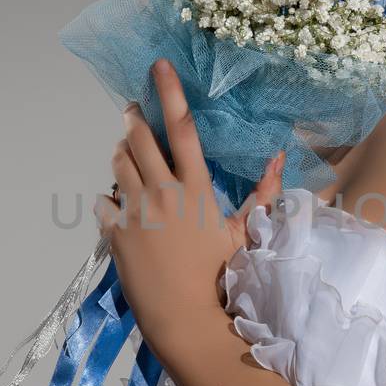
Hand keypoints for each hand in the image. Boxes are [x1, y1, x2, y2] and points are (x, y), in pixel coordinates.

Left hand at [95, 58, 284, 362]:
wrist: (185, 319)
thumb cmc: (220, 276)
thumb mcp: (245, 233)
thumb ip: (263, 192)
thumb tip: (279, 156)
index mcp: (195, 189)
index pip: (181, 129)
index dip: (170, 92)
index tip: (158, 66)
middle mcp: (162, 193)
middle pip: (139, 138)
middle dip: (134, 118)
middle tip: (134, 111)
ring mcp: (134, 212)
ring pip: (118, 163)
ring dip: (122, 153)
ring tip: (129, 154)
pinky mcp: (114, 233)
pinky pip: (105, 201)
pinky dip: (114, 197)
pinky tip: (124, 206)